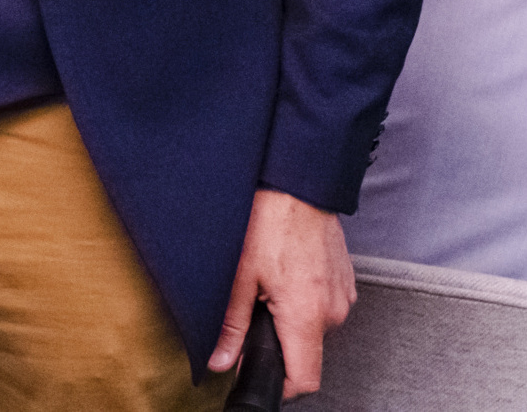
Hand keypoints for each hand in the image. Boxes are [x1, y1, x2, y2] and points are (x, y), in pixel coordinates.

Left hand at [209, 189, 355, 397]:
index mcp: (307, 316)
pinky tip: (285, 269)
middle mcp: (333, 312)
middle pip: (306, 351)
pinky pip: (323, 303)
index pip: (304, 380)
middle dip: (278, 339)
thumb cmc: (268, 219)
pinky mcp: (345, 280)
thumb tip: (220, 361)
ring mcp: (343, 295)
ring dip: (291, 315)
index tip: (256, 371)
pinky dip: (303, 296)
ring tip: (268, 281)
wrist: (297, 183)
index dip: (277, 383)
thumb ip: (231, 324)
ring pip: (314, 325)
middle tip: (252, 306)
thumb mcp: (239, 274)